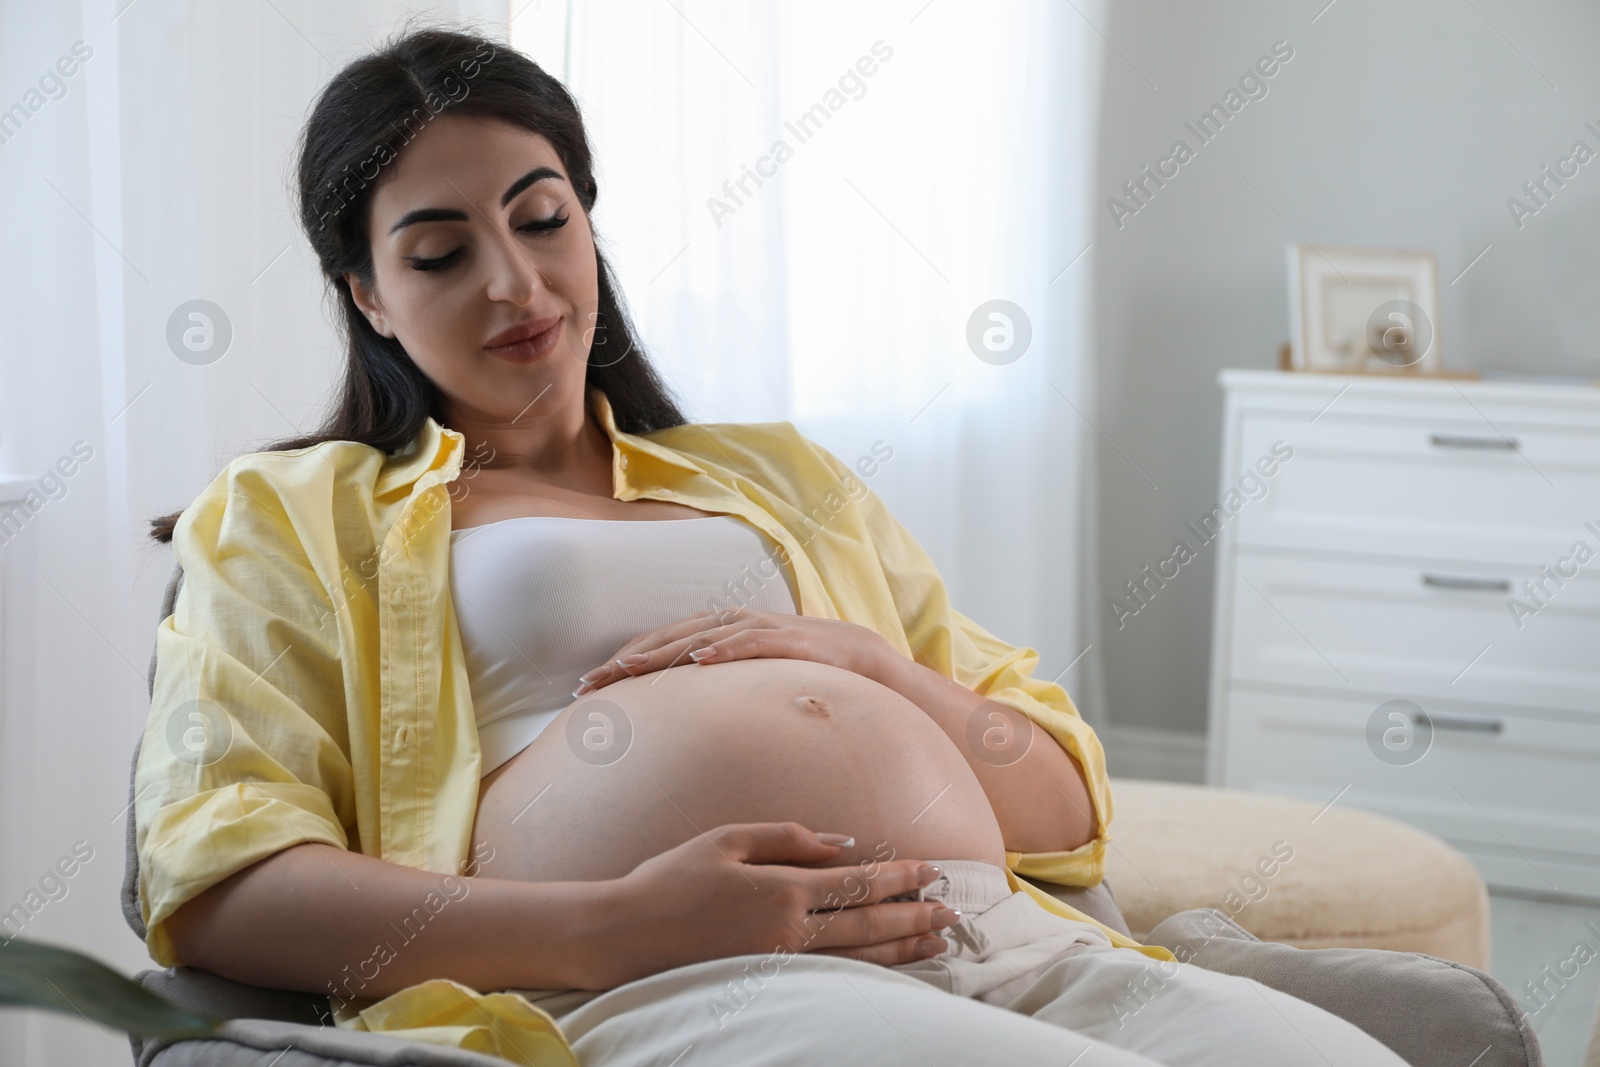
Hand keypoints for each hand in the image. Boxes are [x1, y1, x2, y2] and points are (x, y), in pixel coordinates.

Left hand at [572, 606, 897, 695]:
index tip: (588, 687)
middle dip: (626, 662)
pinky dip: (723, 649)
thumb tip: (675, 718)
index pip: (659, 644)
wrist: (860, 658)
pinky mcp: (788, 639)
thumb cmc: (798, 671)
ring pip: (699, 639)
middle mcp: (731, 624)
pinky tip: (699, 659)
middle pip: (667, 640)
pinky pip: (749, 642)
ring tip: (627, 670)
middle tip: (590, 685)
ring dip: (661, 654)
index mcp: (717, 632)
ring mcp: (758, 628)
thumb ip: (716, 689)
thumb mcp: (749, 680)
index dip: (622, 662)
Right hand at [585, 822, 959, 988]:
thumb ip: (789, 837)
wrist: (624, 933)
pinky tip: (890, 966)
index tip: (933, 870)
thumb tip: (843, 844)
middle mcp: (789, 930)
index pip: (858, 883)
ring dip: (903, 949)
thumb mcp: (727, 839)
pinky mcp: (768, 981)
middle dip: (916, 916)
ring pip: (859, 957)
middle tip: (954, 912)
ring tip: (938, 943)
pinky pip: (833, 976)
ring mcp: (781, 962)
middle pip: (869, 924)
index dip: (900, 876)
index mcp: (782, 889)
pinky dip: (869, 971)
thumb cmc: (670, 878)